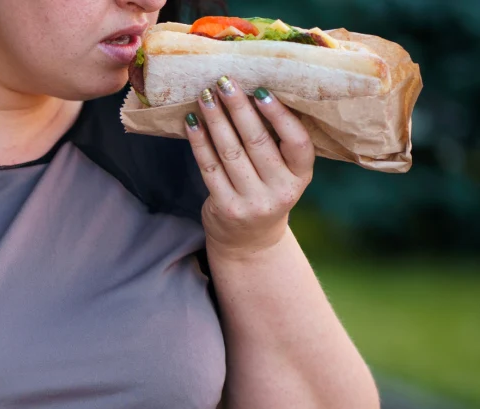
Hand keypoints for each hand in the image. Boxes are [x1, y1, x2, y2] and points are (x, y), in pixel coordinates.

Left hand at [185, 76, 314, 257]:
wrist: (249, 240)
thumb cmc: (267, 192)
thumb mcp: (284, 173)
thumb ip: (277, 144)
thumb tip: (252, 93)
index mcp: (302, 176)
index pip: (297, 141)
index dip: (279, 115)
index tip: (260, 90)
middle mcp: (280, 190)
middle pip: (257, 142)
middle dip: (238, 108)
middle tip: (224, 81)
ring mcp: (252, 202)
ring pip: (230, 152)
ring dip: (215, 120)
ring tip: (205, 96)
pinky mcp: (225, 207)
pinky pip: (209, 168)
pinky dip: (199, 142)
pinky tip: (192, 122)